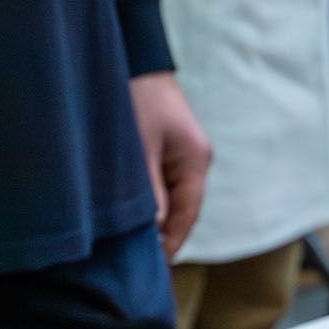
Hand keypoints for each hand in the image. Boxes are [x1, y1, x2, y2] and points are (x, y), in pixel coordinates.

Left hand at [129, 72, 211, 259]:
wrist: (135, 58)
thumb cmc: (136, 98)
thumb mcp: (138, 150)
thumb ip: (147, 193)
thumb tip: (152, 234)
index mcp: (195, 162)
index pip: (187, 216)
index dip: (171, 244)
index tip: (154, 269)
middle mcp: (195, 163)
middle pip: (181, 212)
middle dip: (161, 237)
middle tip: (138, 266)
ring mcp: (182, 158)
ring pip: (171, 201)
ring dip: (153, 221)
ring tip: (133, 248)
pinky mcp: (168, 152)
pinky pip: (162, 187)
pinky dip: (150, 204)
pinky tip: (133, 218)